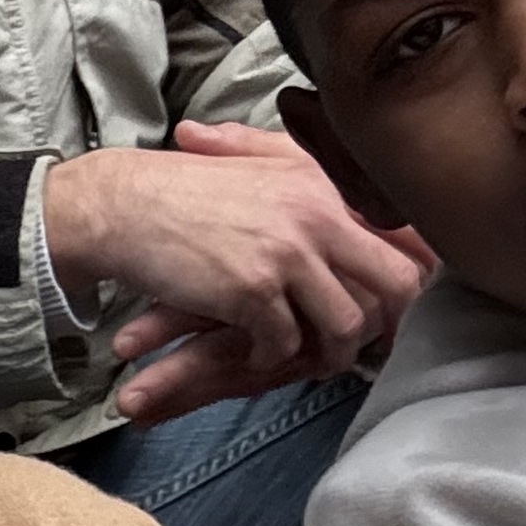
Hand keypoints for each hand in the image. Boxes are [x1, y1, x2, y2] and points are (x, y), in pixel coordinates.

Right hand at [44, 121, 429, 413]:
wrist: (122, 203)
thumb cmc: (180, 191)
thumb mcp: (254, 166)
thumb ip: (305, 182)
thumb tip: (352, 210)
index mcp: (320, 186)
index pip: (397, 238)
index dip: (404, 279)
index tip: (393, 305)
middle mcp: (316, 217)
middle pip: (395, 284)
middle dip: (388, 321)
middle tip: (369, 343)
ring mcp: (286, 256)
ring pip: (343, 325)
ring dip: (330, 351)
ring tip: (309, 358)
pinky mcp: (252, 292)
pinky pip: (284, 343)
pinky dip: (270, 357)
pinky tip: (252, 351)